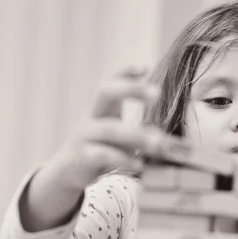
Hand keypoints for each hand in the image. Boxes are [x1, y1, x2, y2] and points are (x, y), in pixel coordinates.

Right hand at [48, 67, 165, 192]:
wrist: (68, 172)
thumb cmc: (99, 149)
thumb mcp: (115, 135)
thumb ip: (135, 129)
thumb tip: (169, 135)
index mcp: (100, 108)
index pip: (110, 81)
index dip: (125, 72)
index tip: (145, 66)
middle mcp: (90, 117)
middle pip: (106, 91)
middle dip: (131, 89)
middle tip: (157, 93)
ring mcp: (85, 136)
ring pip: (111, 129)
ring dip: (137, 134)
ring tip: (160, 143)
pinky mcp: (83, 157)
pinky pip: (103, 155)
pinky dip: (123, 159)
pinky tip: (140, 164)